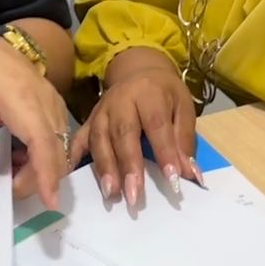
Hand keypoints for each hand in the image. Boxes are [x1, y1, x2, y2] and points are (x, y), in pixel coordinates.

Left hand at [0, 34, 72, 207]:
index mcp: (22, 101)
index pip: (43, 143)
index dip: (47, 175)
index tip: (50, 203)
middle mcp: (47, 105)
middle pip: (55, 154)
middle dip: (35, 181)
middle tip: (4, 189)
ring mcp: (56, 106)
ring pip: (60, 151)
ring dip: (39, 171)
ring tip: (9, 171)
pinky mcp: (57, 109)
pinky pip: (58, 142)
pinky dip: (43, 158)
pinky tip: (19, 157)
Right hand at [72, 47, 198, 208]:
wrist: (138, 70)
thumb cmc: (165, 93)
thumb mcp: (183, 107)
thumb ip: (184, 140)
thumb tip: (190, 174)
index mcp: (149, 93)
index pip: (157, 124)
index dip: (164, 152)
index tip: (172, 180)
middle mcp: (121, 100)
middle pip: (123, 133)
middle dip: (128, 166)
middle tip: (134, 196)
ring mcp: (101, 111)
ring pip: (100, 139)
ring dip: (104, 168)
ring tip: (112, 193)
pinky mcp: (88, 120)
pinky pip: (79, 139)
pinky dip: (74, 158)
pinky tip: (73, 178)